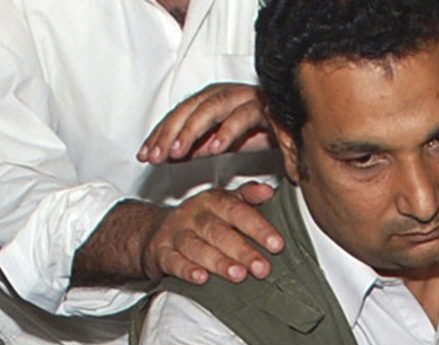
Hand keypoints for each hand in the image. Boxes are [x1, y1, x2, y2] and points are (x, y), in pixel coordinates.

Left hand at [139, 83, 275, 163]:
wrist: (294, 129)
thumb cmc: (257, 132)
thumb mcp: (218, 143)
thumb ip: (193, 147)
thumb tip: (164, 155)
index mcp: (211, 100)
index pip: (178, 115)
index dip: (159, 134)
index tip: (144, 156)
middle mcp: (226, 94)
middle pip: (191, 108)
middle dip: (170, 133)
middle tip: (155, 156)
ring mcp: (246, 98)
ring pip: (213, 107)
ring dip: (192, 130)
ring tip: (178, 153)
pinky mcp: (267, 107)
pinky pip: (245, 116)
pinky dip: (228, 131)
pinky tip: (215, 149)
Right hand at [141, 182, 283, 284]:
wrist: (154, 233)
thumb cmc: (197, 221)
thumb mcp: (222, 204)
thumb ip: (247, 197)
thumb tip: (270, 192)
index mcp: (212, 200)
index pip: (238, 210)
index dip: (258, 227)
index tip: (277, 245)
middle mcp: (193, 214)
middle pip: (219, 231)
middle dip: (242, 251)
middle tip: (262, 268)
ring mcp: (175, 233)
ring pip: (197, 247)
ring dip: (219, 262)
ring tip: (238, 275)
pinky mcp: (161, 253)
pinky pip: (173, 261)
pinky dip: (186, 270)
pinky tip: (201, 278)